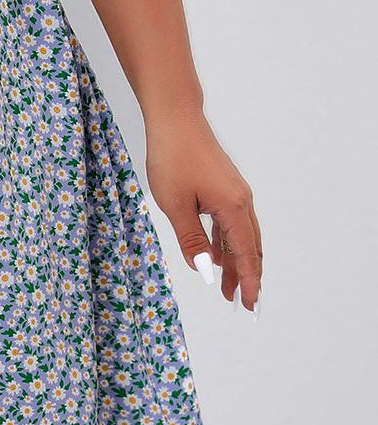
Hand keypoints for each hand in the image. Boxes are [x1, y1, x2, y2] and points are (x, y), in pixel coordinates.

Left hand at [144, 106, 262, 315]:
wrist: (175, 120)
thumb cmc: (173, 158)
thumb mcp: (176, 205)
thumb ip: (192, 239)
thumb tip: (205, 269)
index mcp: (234, 207)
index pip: (246, 254)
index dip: (248, 281)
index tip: (250, 304)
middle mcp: (241, 201)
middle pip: (249, 247)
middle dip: (245, 276)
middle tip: (243, 303)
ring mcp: (234, 193)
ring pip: (240, 236)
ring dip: (235, 261)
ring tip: (226, 287)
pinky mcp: (224, 187)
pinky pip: (230, 222)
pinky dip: (226, 242)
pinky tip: (217, 255)